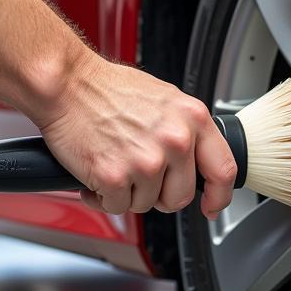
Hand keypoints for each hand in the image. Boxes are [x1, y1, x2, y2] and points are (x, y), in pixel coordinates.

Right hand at [36, 53, 235, 218]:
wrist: (67, 84)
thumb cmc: (108, 89)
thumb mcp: (165, 100)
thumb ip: (186, 130)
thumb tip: (197, 160)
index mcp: (193, 119)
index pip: (224, 170)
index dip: (219, 196)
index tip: (212, 206)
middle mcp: (176, 140)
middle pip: (181, 196)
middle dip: (160, 196)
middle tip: (141, 180)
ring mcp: (147, 161)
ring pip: (147, 204)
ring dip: (128, 193)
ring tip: (114, 165)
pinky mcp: (116, 176)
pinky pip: (117, 207)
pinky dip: (104, 198)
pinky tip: (97, 175)